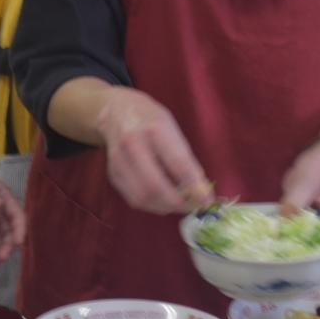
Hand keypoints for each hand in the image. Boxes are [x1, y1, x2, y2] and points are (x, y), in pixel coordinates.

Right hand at [94, 88, 210, 214]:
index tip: (207, 199)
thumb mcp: (173, 128)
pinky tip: (163, 200)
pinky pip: (134, 199)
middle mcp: (132, 145)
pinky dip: (152, 205)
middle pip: (154, 186)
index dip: (193, 186)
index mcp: (154, 129)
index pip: (177, 164)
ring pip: (142, 197)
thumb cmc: (151, 119)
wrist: (116, 111)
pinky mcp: (113, 174)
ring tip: (179, 204)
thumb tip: (200, 190)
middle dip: (177, 203)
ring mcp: (118, 161)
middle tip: (192, 206)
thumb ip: (185, 158)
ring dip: (164, 207)